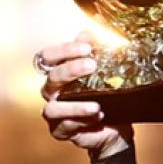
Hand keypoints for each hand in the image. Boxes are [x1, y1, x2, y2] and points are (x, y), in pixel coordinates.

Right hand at [38, 30, 133, 159]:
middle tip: (91, 65)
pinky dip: (82, 121)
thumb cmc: (105, 96)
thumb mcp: (103, 72)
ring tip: (96, 104)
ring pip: (52, 108)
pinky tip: (98, 116)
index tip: (87, 47)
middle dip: (70, 70)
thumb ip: (93, 53)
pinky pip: (65, 127)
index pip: (48, 57)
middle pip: (51, 78)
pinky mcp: (60, 131)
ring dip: (74, 105)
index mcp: (58, 73)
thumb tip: (88, 32)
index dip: (64, 50)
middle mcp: (52, 92)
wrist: (114, 127)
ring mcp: (54, 114)